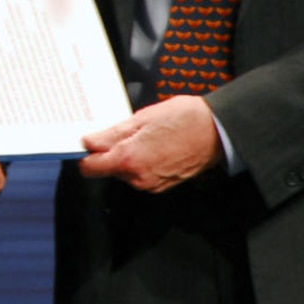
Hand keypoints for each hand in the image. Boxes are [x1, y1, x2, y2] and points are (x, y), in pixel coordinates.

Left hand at [77, 95, 221, 192]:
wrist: (217, 132)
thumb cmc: (185, 120)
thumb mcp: (142, 118)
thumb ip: (112, 133)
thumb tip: (90, 141)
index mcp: (129, 160)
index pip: (89, 168)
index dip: (86, 154)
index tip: (88, 142)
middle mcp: (139, 178)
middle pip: (107, 169)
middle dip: (111, 151)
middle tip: (126, 131)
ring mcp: (152, 184)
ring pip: (124, 172)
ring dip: (128, 156)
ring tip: (146, 136)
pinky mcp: (162, 185)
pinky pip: (141, 175)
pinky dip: (142, 161)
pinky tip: (155, 145)